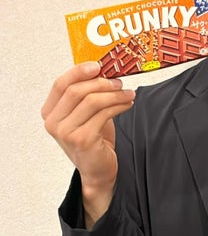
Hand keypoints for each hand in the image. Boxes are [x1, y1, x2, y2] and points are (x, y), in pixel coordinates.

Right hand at [41, 62, 135, 226]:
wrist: (98, 169)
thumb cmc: (93, 138)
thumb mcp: (86, 112)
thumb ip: (87, 93)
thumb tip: (103, 70)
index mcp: (50, 112)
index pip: (60, 84)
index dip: (79, 71)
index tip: (98, 65)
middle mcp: (53, 122)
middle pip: (77, 90)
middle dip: (102, 83)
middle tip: (120, 83)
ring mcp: (65, 133)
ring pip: (92, 101)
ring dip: (114, 94)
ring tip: (128, 94)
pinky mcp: (82, 140)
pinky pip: (103, 114)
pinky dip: (119, 106)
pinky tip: (127, 104)